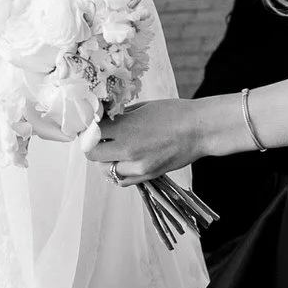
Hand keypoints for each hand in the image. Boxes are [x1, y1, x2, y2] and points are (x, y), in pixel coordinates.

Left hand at [83, 100, 201, 183]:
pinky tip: (123, 161)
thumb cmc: (173, 112)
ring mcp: (138, 167)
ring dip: (104, 160)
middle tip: (97, 137)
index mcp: (125, 128)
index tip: (89, 124)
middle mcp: (128, 151)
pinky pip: (122, 180)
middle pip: (93, 154)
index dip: (87, 128)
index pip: (91, 133)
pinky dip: (118, 172)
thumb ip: (119, 116)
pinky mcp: (148, 177)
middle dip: (91, 145)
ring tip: (112, 149)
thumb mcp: (141, 107)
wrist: (200, 130)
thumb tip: (102, 119)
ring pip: (106, 170)